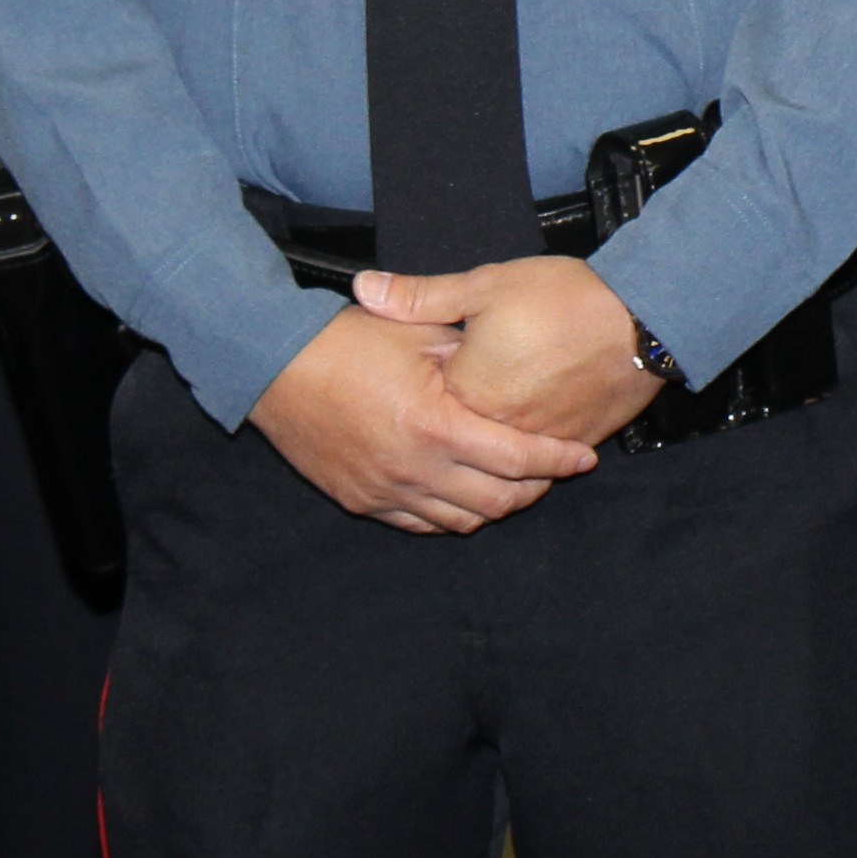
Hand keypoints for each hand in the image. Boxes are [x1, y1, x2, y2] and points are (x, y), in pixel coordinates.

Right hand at [247, 306, 598, 532]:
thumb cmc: (346, 341)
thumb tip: (511, 366)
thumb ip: (468, 354)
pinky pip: (420, 524)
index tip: (583, 456)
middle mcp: (415, 469)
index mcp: (437, 426)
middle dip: (534, 489)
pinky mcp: (362, 501)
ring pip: (461, 521)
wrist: (273, 367)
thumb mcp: (416, 334)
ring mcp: (386, 492)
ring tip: (511, 483)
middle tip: (551, 471)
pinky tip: (462, 493)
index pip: (518, 458)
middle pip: (497, 502)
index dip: (558, 460)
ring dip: (494, 506)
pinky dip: (451, 515)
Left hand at [356, 259, 664, 449]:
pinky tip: (519, 444)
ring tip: (475, 438)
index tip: (413, 376)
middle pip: (456, 448)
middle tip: (435, 414)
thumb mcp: (485, 285)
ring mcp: (537, 445)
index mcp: (466, 394)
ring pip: (497, 469)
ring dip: (482, 461)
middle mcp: (498, 431)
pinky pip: (537, 472)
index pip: (423, 410)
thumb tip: (362, 289)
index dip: (416, 392)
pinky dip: (524, 465)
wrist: (640, 318)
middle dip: (443, 435)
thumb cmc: (562, 297)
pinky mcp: (572, 446)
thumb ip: (421, 297)